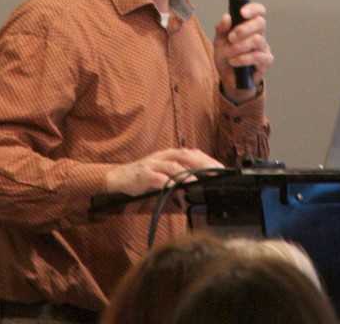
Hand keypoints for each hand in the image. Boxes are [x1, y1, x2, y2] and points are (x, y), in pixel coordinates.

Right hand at [103, 148, 223, 196]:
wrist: (117, 179)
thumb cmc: (143, 178)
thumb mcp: (163, 175)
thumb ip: (179, 178)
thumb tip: (198, 185)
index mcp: (169, 155)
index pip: (192, 154)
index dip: (207, 159)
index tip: (221, 167)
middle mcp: (162, 156)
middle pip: (186, 155)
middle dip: (202, 162)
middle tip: (217, 171)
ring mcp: (152, 164)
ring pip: (173, 164)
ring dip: (187, 172)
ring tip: (199, 179)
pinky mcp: (143, 175)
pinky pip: (157, 177)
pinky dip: (168, 181)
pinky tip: (176, 186)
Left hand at [214, 2, 272, 101]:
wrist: (228, 79)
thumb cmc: (227, 58)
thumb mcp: (219, 42)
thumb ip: (221, 29)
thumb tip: (227, 17)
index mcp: (249, 27)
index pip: (259, 12)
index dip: (253, 9)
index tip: (242, 12)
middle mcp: (259, 35)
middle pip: (260, 23)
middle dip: (243, 29)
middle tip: (231, 38)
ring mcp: (264, 48)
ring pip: (258, 40)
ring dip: (240, 47)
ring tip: (229, 53)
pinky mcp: (265, 61)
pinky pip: (257, 56)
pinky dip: (242, 59)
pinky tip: (234, 62)